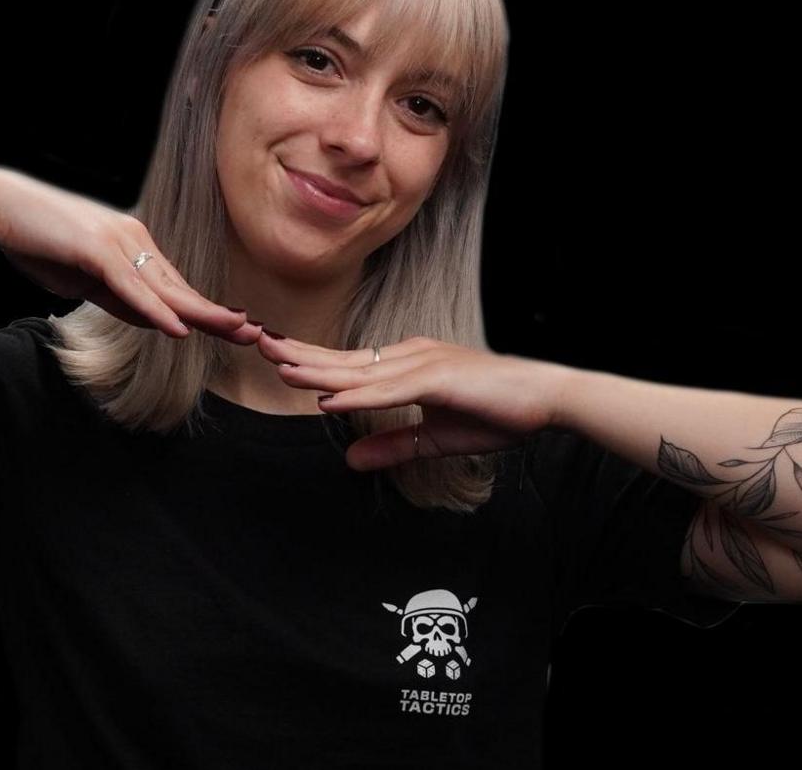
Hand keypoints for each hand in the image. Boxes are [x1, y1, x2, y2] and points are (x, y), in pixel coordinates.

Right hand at [0, 168, 260, 344]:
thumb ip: (119, 299)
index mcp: (133, 246)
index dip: (207, 310)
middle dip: (219, 314)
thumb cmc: (39, 242)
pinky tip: (179, 328)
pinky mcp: (96, 249)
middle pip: (181, 286)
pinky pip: (132, 286)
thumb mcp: (85, 279)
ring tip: (234, 332)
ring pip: (165, 287)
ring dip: (201, 313)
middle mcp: (134, 239)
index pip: (176, 286)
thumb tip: (153, 320)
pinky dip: (156, 310)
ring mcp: (117, 242)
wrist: (0, 208)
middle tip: (256, 335)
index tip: (237, 329)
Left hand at [256, 333, 571, 470]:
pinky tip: (329, 398)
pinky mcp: (439, 378)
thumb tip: (351, 460)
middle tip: (256, 343)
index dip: (310, 362)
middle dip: (299, 354)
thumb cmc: (496, 412)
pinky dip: (357, 394)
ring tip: (279, 367)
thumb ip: (392, 445)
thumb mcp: (434, 436)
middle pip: (344, 359)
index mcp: (408, 365)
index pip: (350, 364)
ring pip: (360, 370)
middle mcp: (411, 356)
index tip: (275, 358)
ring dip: (317, 370)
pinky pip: (390, 390)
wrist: (545, 399)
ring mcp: (424, 363)